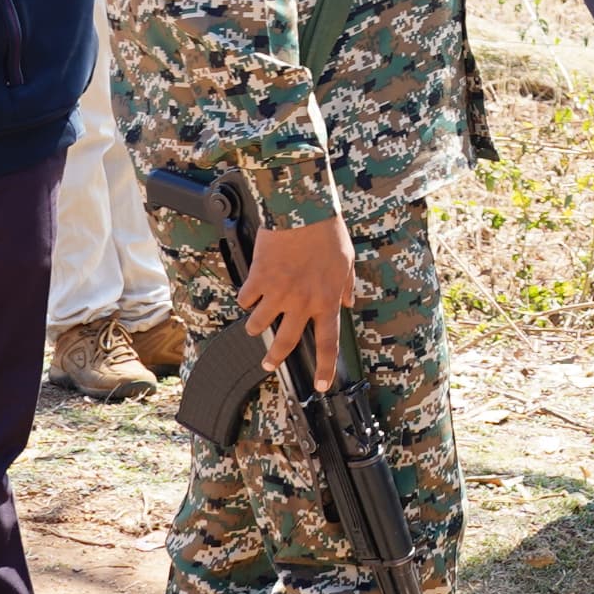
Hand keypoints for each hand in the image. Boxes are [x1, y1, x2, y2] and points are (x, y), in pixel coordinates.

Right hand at [238, 213, 359, 391]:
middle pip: (286, 343)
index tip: (321, 385)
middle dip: (275, 358)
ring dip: (256, 326)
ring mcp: (277, 293)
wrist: (301, 209)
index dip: (325, 368)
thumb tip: (348, 303)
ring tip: (256, 322)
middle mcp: (301, 302)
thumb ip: (346, 286)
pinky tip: (250, 290)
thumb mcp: (347, 260)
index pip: (328, 343)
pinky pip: (245, 298)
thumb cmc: (327, 232)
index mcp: (326, 300)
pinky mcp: (258, 278)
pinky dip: (246, 297)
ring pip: (258, 325)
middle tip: (269, 364)